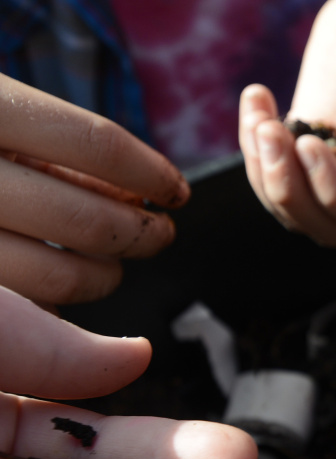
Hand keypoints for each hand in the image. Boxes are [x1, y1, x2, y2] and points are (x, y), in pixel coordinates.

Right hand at [0, 74, 189, 307]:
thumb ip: (46, 143)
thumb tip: (142, 188)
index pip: (92, 143)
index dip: (147, 171)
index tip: (174, 188)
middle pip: (87, 219)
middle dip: (140, 234)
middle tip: (159, 234)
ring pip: (58, 276)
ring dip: (104, 275)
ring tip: (113, 264)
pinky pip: (25, 303)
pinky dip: (57, 299)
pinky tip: (67, 281)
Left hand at [239, 0, 335, 246]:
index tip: (309, 142)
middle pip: (329, 229)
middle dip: (291, 190)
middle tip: (273, 134)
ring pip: (294, 208)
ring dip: (265, 171)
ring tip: (259, 117)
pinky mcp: (307, 143)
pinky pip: (272, 173)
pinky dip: (252, 144)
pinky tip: (256, 97)